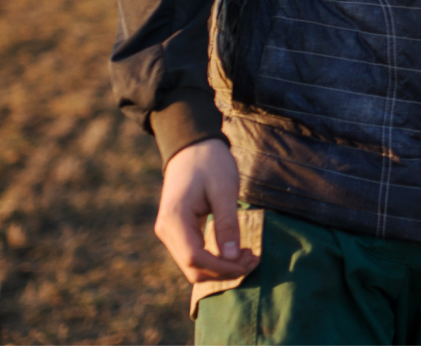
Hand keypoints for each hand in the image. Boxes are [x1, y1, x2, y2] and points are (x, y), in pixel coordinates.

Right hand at [154, 138, 260, 283]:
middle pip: (193, 268)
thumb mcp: (224, 191)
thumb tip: (232, 258)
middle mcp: (166, 231)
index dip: (222, 268)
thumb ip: (227, 224)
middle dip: (224, 271)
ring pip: (194, 266)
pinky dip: (215, 259)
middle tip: (253, 259)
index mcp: (175, 219)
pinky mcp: (177, 232)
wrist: (192, 148)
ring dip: (221, 268)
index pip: (194, 259)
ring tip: (248, 256)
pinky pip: (195, 255)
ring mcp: (170, 233)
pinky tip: (236, 252)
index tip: (247, 262)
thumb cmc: (210, 163)